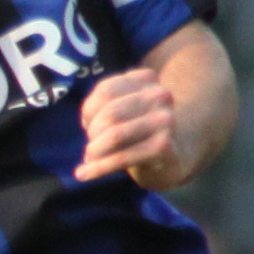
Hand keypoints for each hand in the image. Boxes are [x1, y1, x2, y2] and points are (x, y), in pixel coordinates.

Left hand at [76, 66, 190, 187]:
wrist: (169, 159)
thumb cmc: (137, 131)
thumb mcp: (123, 110)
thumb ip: (103, 107)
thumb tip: (86, 122)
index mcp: (147, 79)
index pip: (105, 90)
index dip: (88, 110)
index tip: (87, 124)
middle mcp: (160, 95)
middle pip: (110, 113)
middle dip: (93, 132)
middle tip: (91, 146)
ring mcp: (165, 121)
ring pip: (115, 134)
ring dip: (94, 149)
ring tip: (89, 158)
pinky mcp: (163, 146)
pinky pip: (121, 158)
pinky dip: (98, 168)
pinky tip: (83, 174)